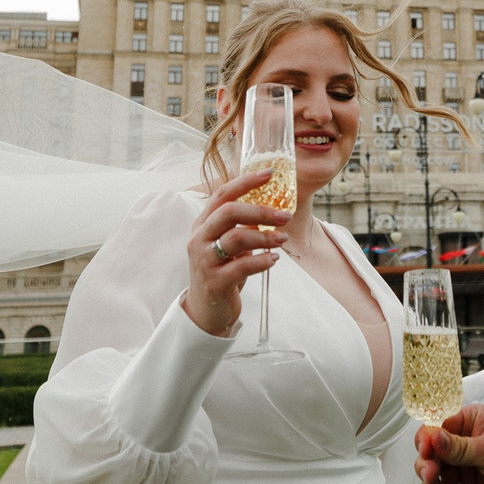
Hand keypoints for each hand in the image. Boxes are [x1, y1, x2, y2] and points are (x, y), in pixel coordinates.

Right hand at [181, 170, 289, 338]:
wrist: (207, 310)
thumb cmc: (222, 271)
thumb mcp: (229, 244)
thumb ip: (242, 226)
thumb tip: (273, 207)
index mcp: (203, 224)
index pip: (222, 194)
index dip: (245, 181)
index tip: (269, 173)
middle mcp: (199, 239)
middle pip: (228, 212)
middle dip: (260, 210)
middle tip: (284, 216)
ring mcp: (204, 261)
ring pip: (236, 238)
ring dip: (265, 237)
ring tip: (282, 239)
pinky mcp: (214, 282)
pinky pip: (242, 266)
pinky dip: (262, 261)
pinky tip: (273, 260)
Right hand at [416, 403, 483, 483]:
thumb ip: (463, 447)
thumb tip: (433, 436)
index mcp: (470, 423)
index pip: (439, 426)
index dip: (428, 438)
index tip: (425, 449)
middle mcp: (462, 446)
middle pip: (431, 454)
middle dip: (426, 464)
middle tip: (430, 475)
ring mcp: (462, 471)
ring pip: (435, 479)